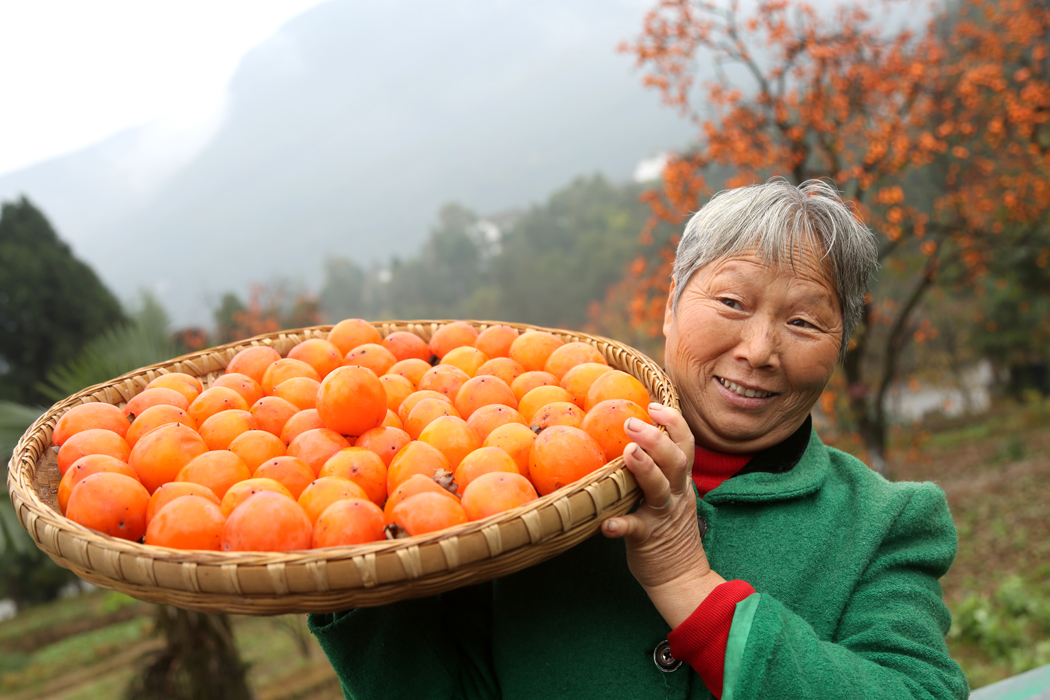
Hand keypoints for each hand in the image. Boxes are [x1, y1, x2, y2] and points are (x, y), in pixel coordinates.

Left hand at [602, 403, 725, 627]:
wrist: (681, 578)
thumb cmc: (667, 530)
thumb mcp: (671, 495)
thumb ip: (658, 470)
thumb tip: (632, 437)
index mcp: (680, 482)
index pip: (685, 444)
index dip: (673, 421)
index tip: (654, 405)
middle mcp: (676, 495)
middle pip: (676, 460)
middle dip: (657, 438)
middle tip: (632, 422)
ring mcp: (662, 517)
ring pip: (660, 488)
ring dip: (645, 469)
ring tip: (629, 452)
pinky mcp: (647, 539)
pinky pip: (635, 529)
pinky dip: (621, 525)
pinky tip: (607, 524)